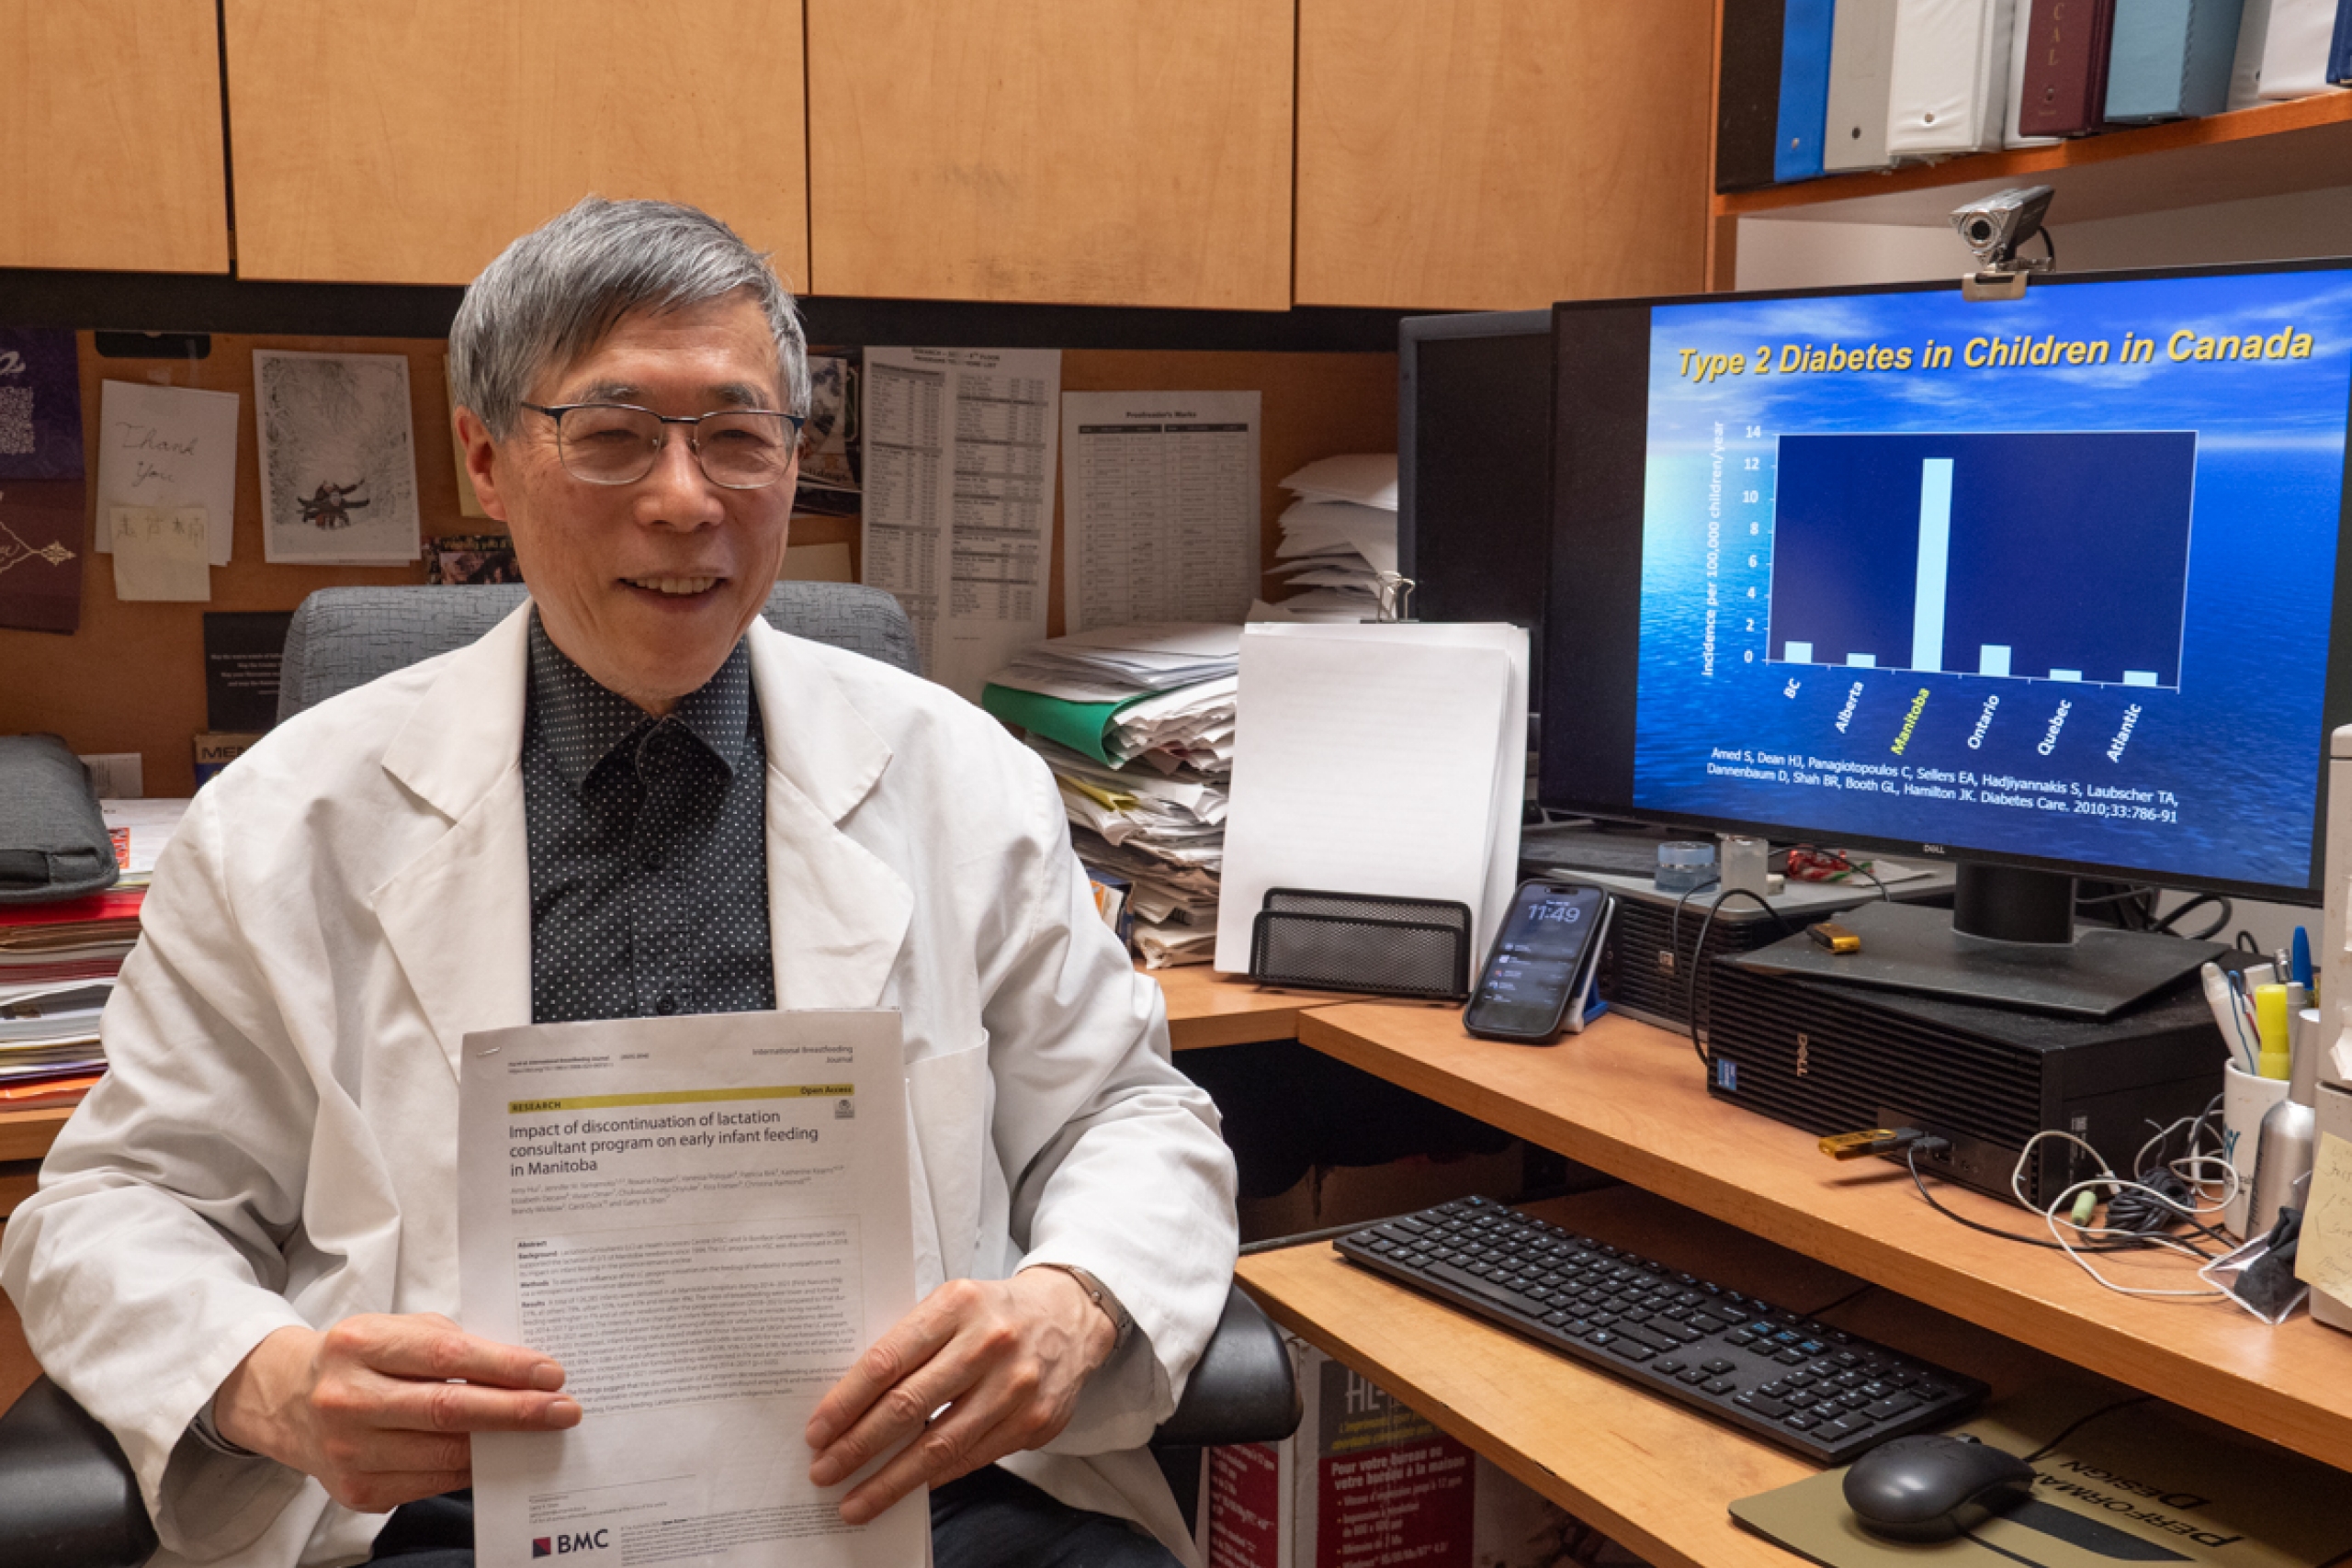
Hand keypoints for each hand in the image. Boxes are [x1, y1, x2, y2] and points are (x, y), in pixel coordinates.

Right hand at [212, 1313, 581, 1511]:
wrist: (288, 1401)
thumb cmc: (360, 1358)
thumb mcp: (396, 1332)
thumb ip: (452, 1347)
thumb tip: (522, 1376)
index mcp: (358, 1346)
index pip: (445, 1357)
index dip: (504, 1367)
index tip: (551, 1373)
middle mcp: (347, 1401)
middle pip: (448, 1412)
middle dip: (516, 1412)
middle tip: (564, 1409)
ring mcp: (349, 1454)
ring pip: (443, 1455)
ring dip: (501, 1446)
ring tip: (542, 1434)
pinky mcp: (357, 1492)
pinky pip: (431, 1483)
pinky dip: (470, 1469)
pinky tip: (497, 1455)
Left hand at [804, 1269, 1117, 1523]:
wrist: (1070, 1316)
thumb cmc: (993, 1313)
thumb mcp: (952, 1306)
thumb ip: (910, 1344)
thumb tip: (850, 1405)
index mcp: (957, 1305)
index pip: (887, 1360)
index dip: (846, 1402)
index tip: (816, 1432)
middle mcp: (989, 1343)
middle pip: (907, 1406)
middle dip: (857, 1447)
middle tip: (823, 1472)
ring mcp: (1015, 1385)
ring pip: (939, 1445)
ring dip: (890, 1481)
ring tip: (855, 1501)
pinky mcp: (1035, 1421)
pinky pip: (971, 1459)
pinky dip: (932, 1479)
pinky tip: (906, 1489)